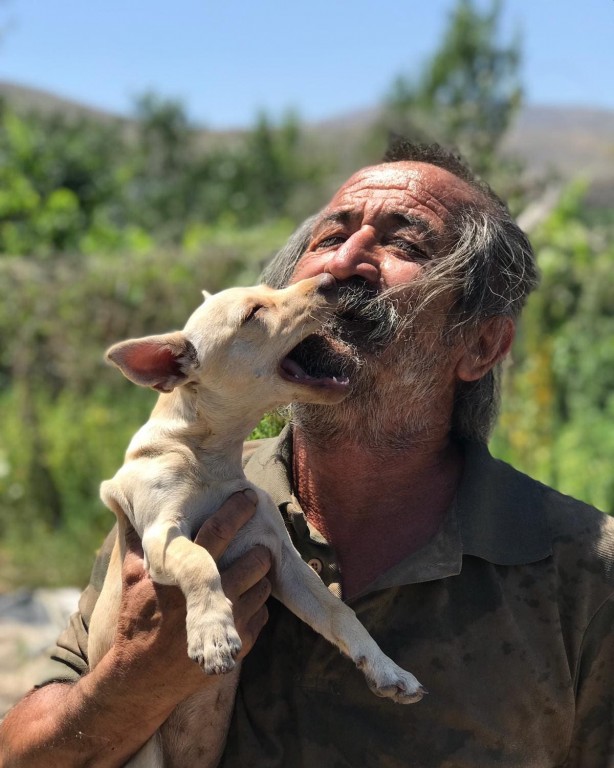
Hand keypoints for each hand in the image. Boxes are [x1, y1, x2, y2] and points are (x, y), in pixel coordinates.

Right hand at [113, 490, 271, 698]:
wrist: (143, 678)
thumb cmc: (138, 621)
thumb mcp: (132, 579)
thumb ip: (137, 542)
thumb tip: (129, 509)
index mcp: (186, 575)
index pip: (220, 532)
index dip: (236, 511)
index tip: (248, 497)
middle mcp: (213, 597)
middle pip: (256, 559)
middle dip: (259, 548)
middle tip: (255, 542)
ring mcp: (230, 622)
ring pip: (264, 585)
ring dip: (259, 576)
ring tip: (248, 571)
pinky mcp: (241, 644)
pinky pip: (264, 612)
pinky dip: (256, 603)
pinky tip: (241, 600)